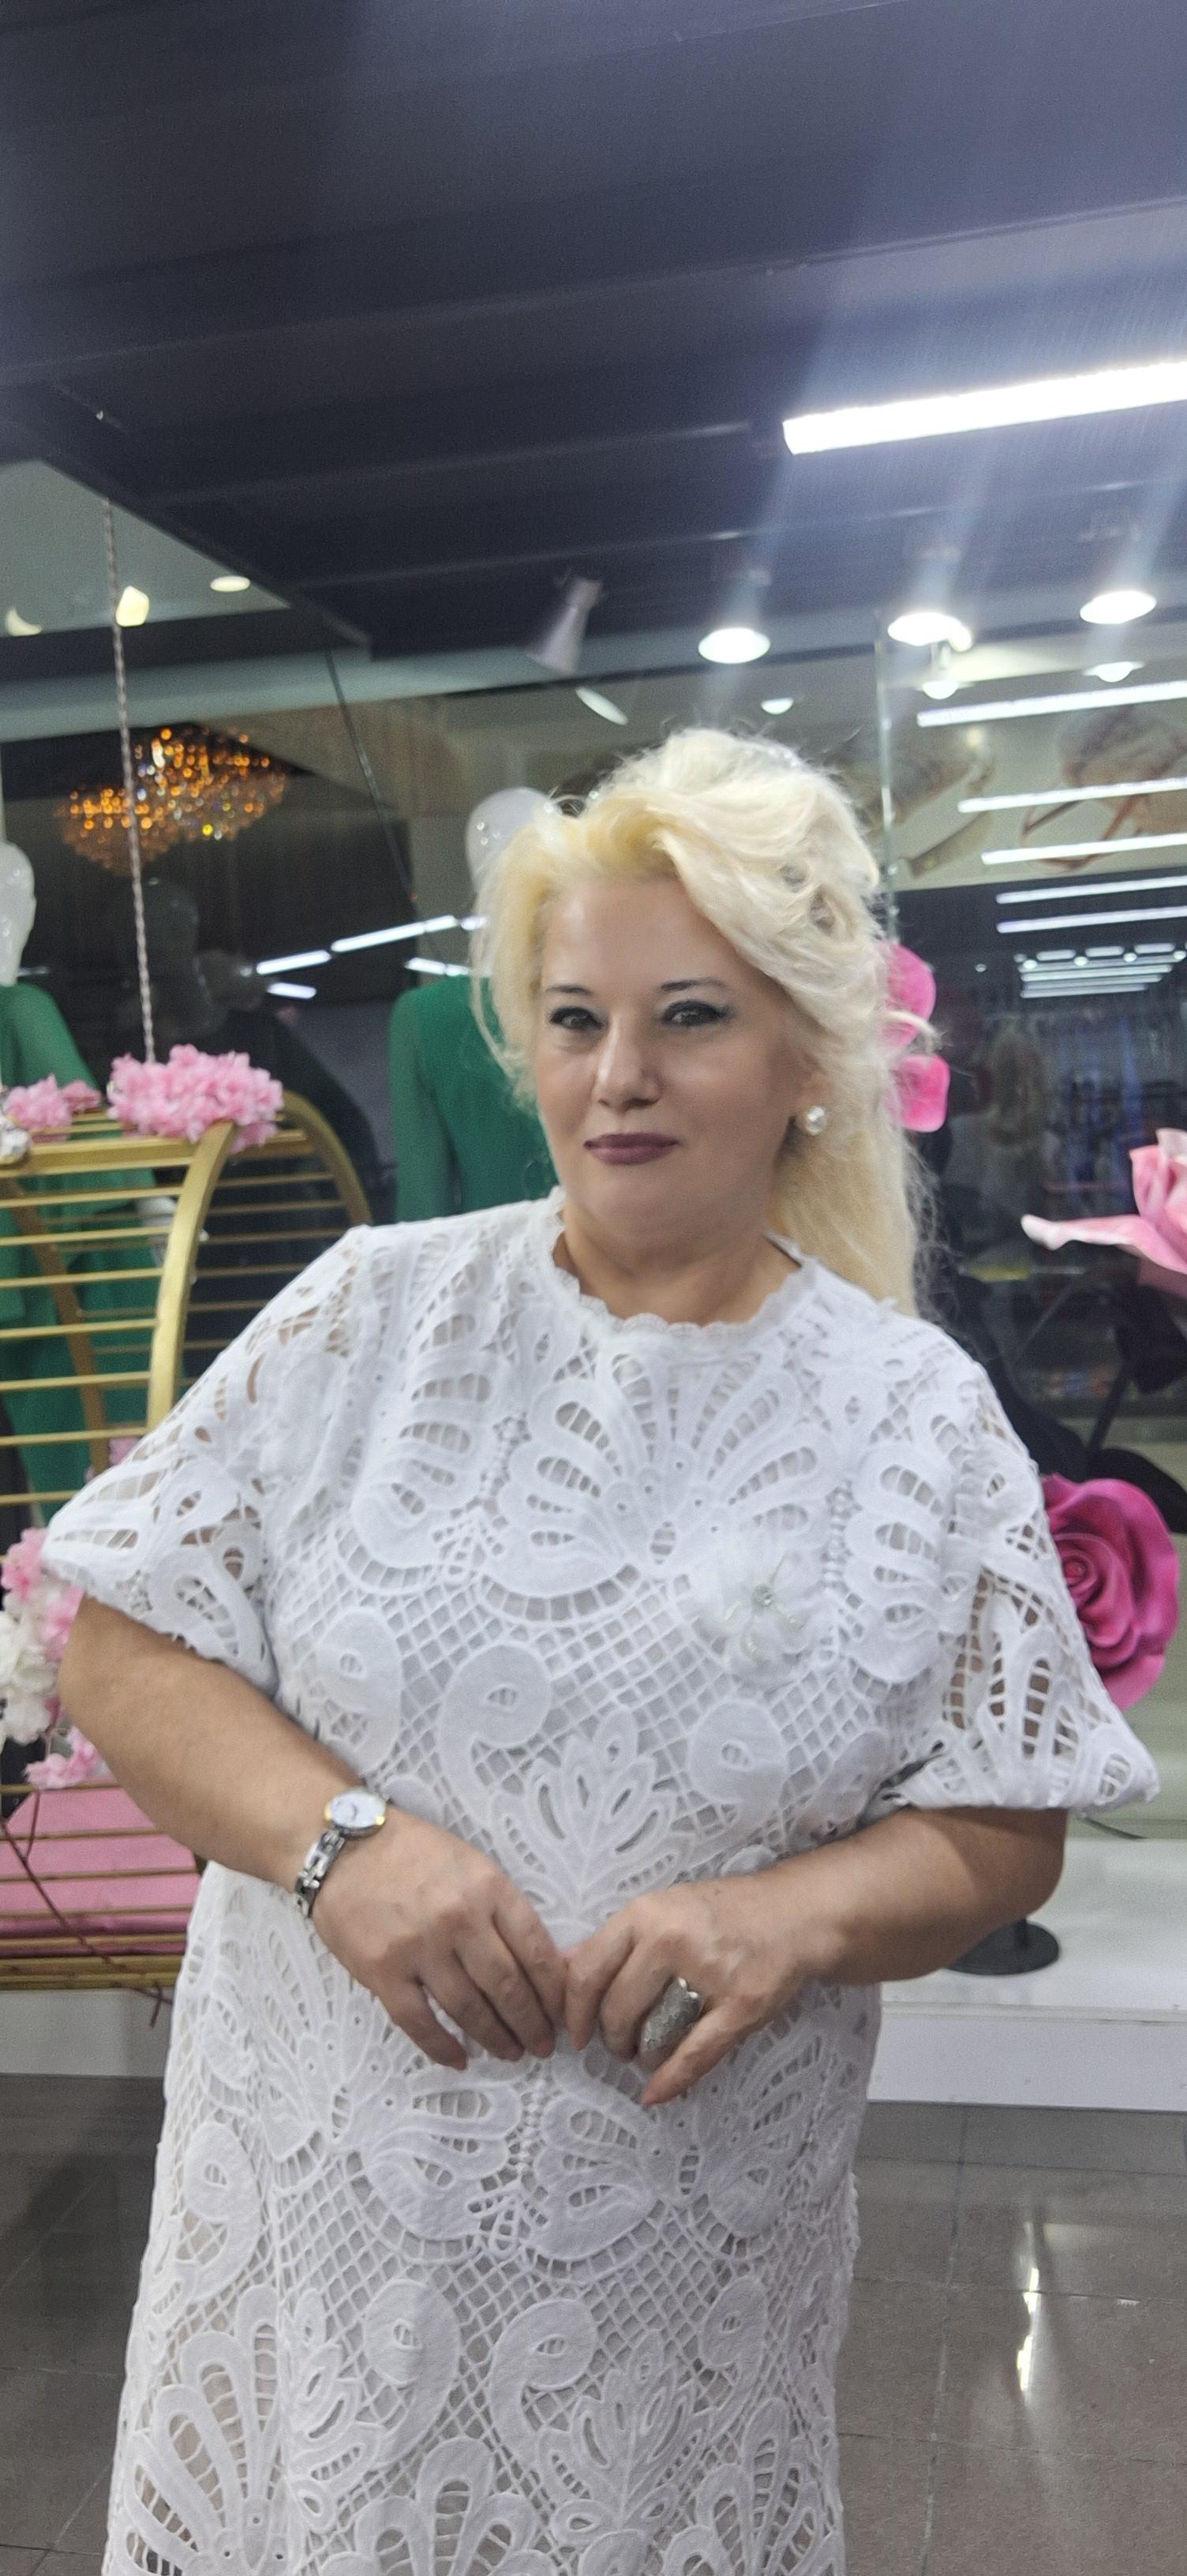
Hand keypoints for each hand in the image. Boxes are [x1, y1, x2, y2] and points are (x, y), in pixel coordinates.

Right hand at [312, 1811, 566, 2072]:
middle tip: (544, 2046)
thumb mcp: (471, 1864)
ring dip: (496, 2039)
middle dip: (532, 2024)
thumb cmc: (412, 1852)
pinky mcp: (382, 1972)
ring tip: (511, 2054)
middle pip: (508, 1988)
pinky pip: (420, 2022)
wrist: (342, 1847)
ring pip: (469, 2010)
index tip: (564, 2013)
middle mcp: (459, 1920)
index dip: (554, 1992)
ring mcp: (419, 1949)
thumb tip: (537, 1962)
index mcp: (488, 1889)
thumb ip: (501, 1908)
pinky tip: (460, 2058)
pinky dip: (443, 2047)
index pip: (536, 1950)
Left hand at [563, 1864, 831, 2107]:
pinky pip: (696, 2054)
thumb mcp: (663, 1908)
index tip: (572, 2032)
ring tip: (646, 2052)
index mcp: (647, 1914)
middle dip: (611, 2038)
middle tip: (619, 2044)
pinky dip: (672, 2080)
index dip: (572, 2010)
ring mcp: (710, 1974)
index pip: (588, 1970)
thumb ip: (615, 1939)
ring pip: (653, 2034)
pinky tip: (655, 2094)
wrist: (794, 1913)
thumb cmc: (723, 1911)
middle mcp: (673, 1941)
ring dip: (642, 2055)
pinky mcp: (742, 2006)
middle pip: (617, 2008)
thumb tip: (560, 1963)